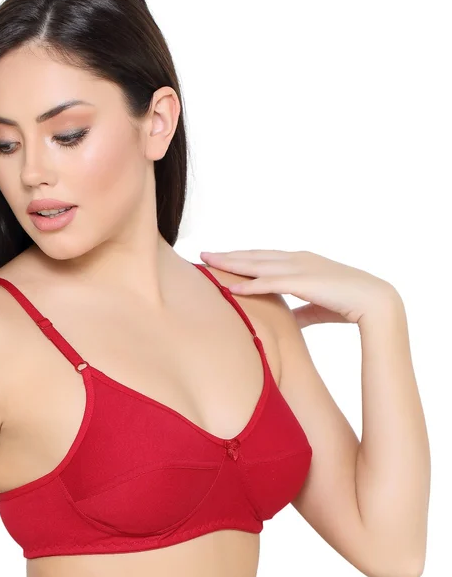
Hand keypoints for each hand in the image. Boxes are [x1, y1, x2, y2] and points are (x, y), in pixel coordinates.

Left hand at [199, 249, 399, 327]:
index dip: (241, 258)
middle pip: (255, 256)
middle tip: (202, 254)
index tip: (220, 259)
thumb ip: (299, 312)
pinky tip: (231, 288)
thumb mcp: (316, 308)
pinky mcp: (304, 282)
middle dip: (228, 255)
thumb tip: (287, 322)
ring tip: (208, 263)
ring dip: (231, 264)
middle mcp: (298, 260)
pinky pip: (270, 283)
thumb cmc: (348, 305)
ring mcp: (301, 268)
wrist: (375, 303)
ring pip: (258, 264)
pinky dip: (249, 285)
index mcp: (301, 263)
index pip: (264, 258)